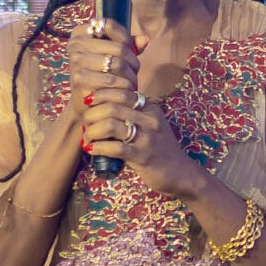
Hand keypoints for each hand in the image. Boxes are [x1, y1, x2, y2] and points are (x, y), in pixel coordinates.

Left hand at [67, 25, 205, 198]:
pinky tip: (90, 149)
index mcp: (149, 107)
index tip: (88, 103)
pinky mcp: (143, 157)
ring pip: (110, 125)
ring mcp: (147, 138)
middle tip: (84, 123)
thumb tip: (101, 104)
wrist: (181, 173)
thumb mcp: (149, 124)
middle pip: (112, 107)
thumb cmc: (159, 148)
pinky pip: (115, 148)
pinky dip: (98, 147)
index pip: (120, 92)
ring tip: (86, 137)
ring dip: (92, 131)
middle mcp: (149, 119)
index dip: (99, 95)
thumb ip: (131, 112)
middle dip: (91, 114)